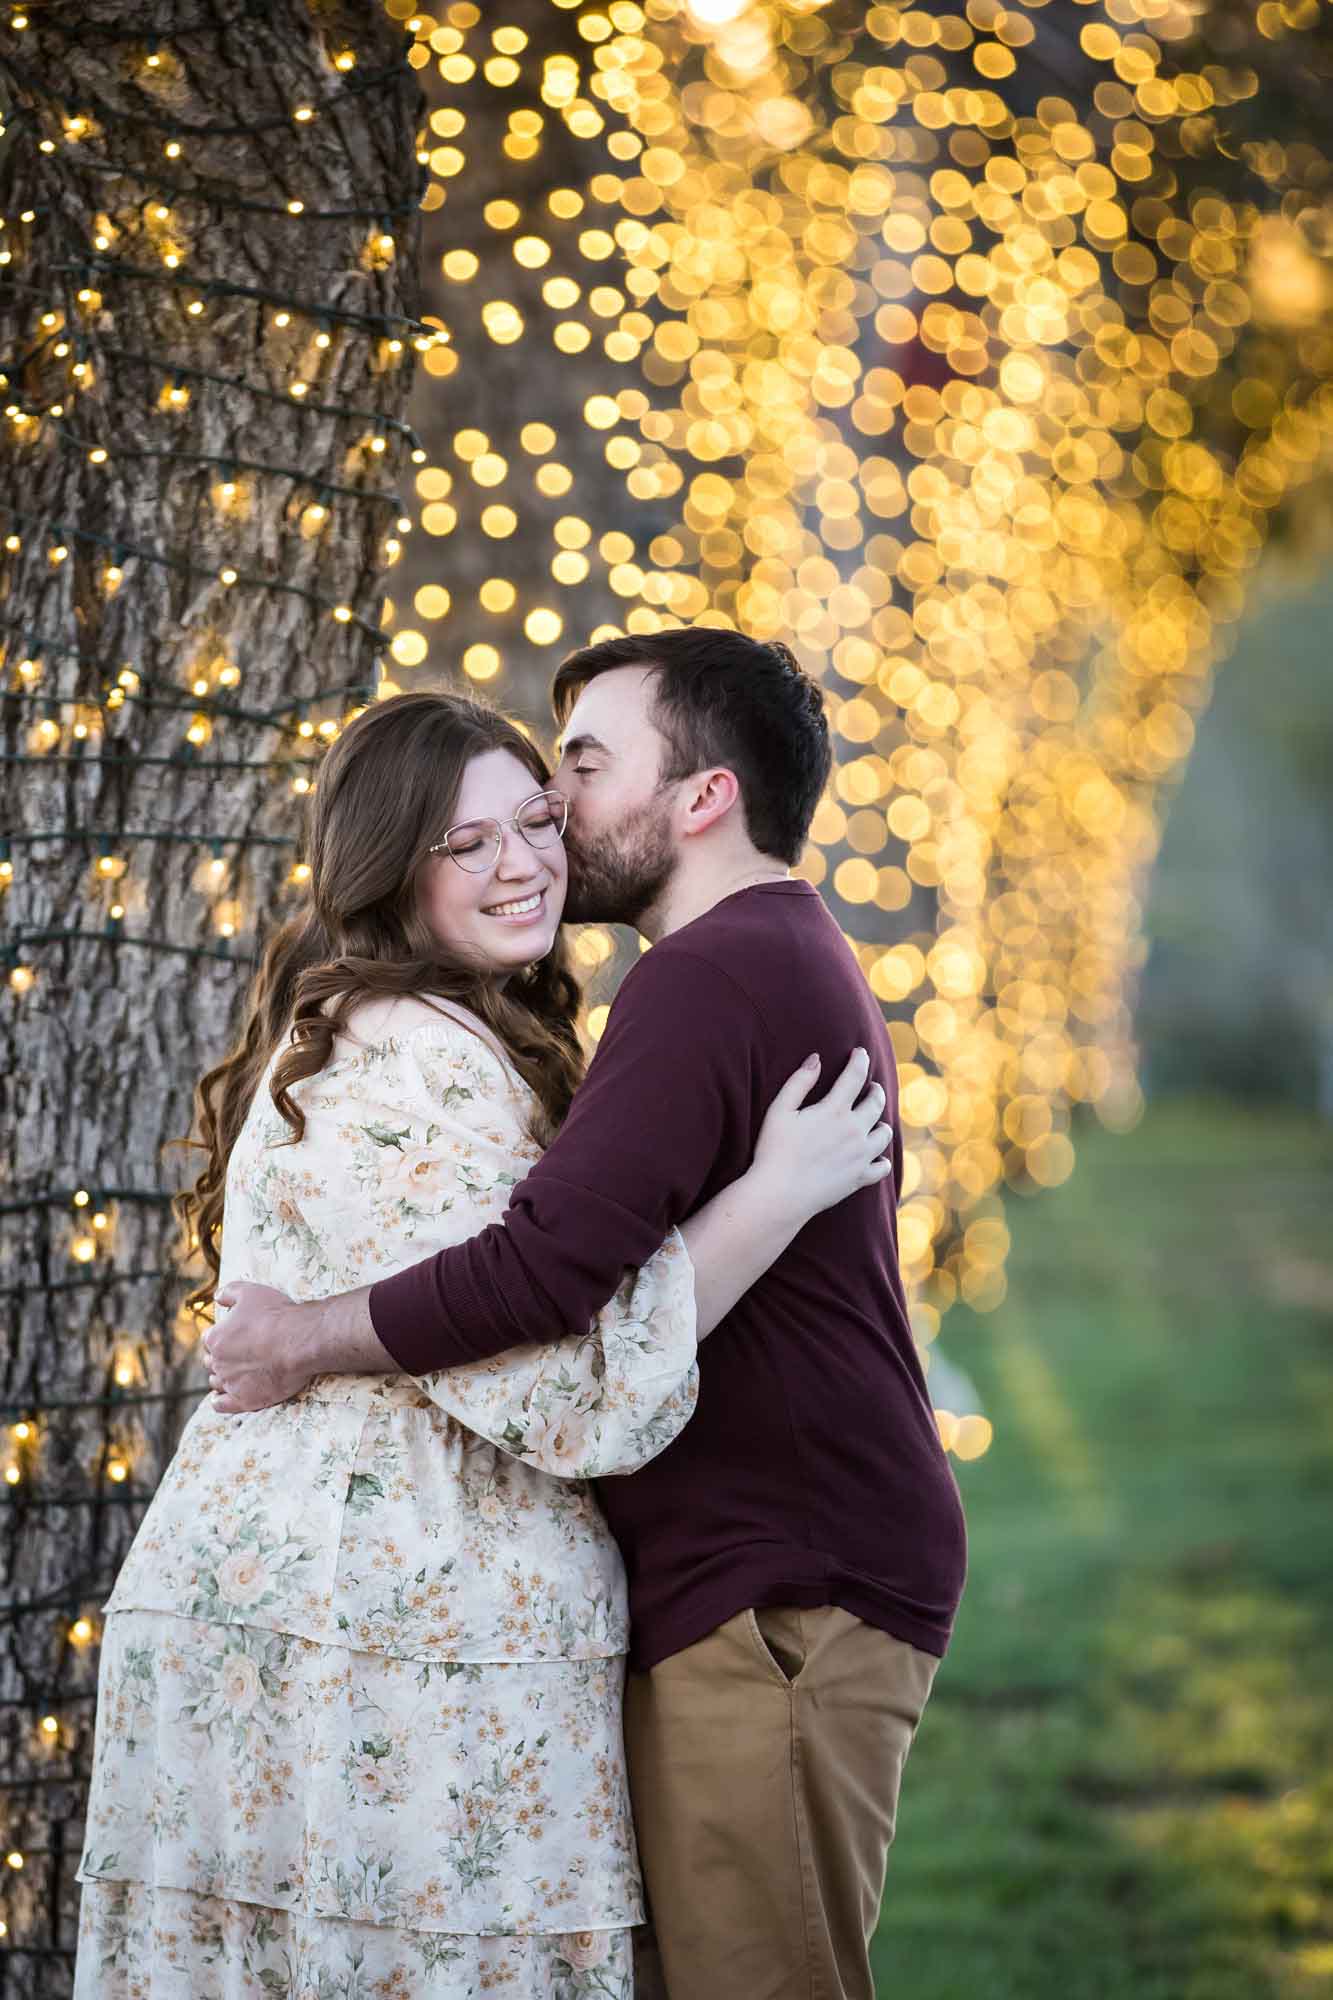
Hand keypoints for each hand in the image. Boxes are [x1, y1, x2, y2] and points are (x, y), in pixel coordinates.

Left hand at [205, 1281, 317, 1413]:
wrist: (300, 1342)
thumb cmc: (276, 1315)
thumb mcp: (250, 1292)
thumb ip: (229, 1292)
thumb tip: (218, 1297)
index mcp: (215, 1338)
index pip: (209, 1338)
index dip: (222, 1335)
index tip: (235, 1334)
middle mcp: (218, 1363)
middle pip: (211, 1361)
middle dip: (221, 1357)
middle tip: (239, 1353)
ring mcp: (231, 1383)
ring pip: (216, 1382)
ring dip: (222, 1377)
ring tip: (236, 1373)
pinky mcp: (245, 1400)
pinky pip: (222, 1405)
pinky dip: (220, 1401)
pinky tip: (223, 1397)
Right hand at [751, 1048, 891, 1231]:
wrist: (780, 1194)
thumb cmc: (774, 1151)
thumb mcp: (779, 1110)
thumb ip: (799, 1082)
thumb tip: (816, 1058)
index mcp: (834, 1110)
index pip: (855, 1076)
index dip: (859, 1060)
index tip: (860, 1052)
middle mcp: (854, 1130)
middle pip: (877, 1103)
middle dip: (876, 1090)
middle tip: (872, 1086)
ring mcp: (861, 1156)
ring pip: (885, 1133)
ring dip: (882, 1122)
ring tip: (875, 1120)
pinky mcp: (860, 1178)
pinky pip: (882, 1166)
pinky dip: (881, 1159)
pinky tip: (875, 1155)